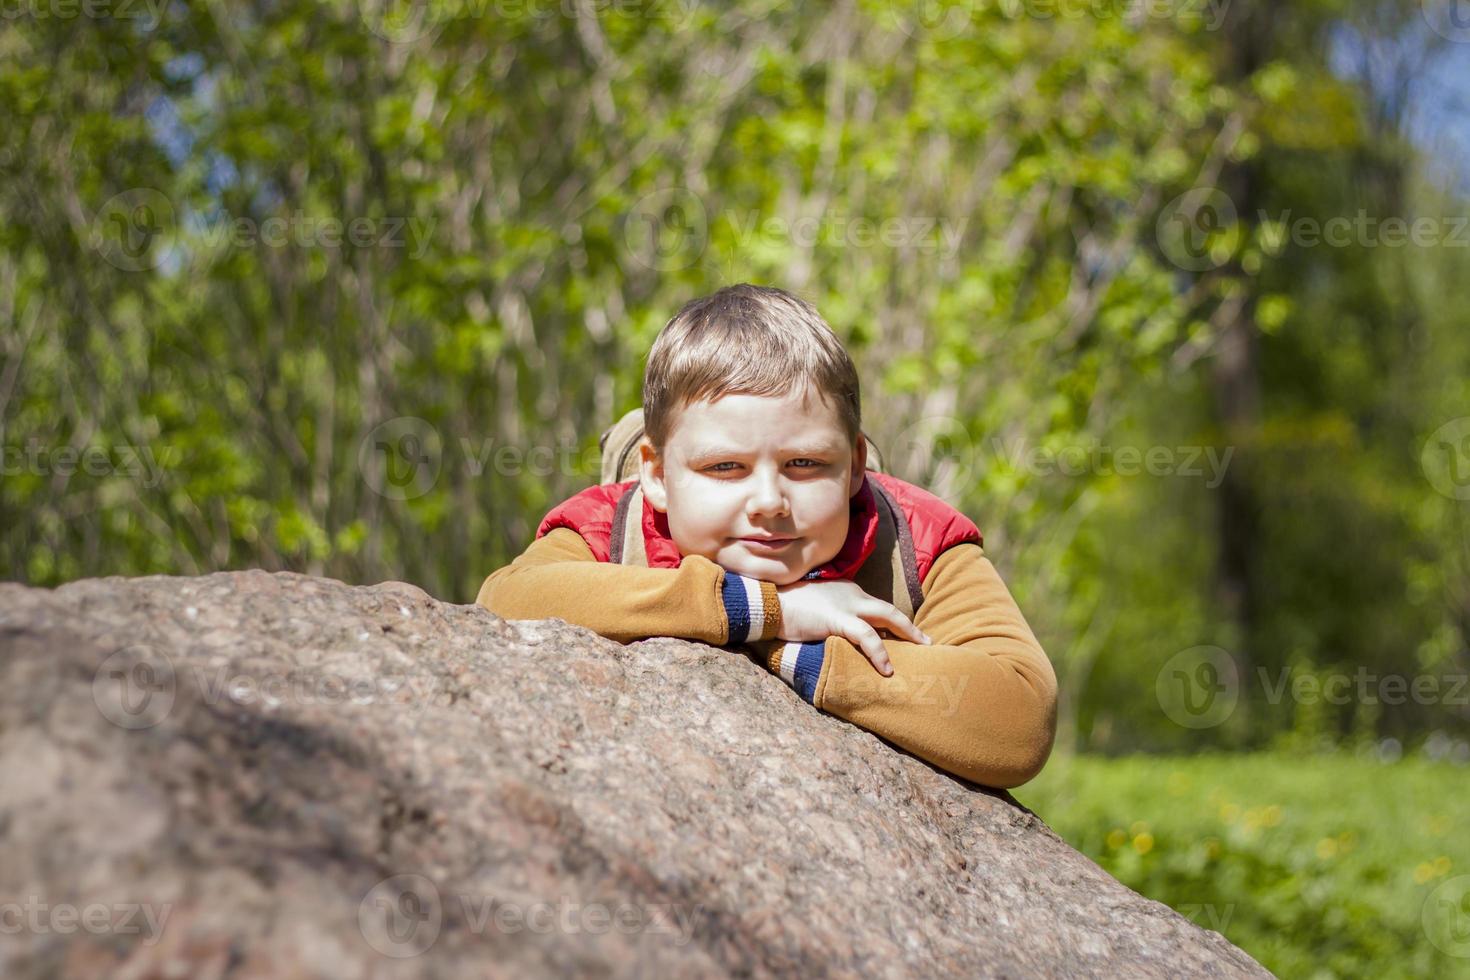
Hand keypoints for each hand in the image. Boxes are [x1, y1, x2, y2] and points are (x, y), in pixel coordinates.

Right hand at [775, 579, 930, 676]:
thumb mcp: (815, 609)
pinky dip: (880, 652)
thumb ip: (831, 619)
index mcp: (846, 592)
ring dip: (908, 633)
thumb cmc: (785, 607)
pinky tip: (887, 669)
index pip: (875, 607)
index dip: (892, 623)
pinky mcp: (838, 619)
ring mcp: (846, 605)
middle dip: (910, 626)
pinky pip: (867, 636)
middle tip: (927, 642)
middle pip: (889, 610)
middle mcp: (851, 595)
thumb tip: (838, 637)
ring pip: (887, 616)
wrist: (767, 602)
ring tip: (922, 650)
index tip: (904, 636)